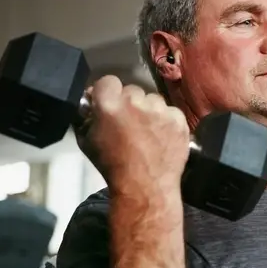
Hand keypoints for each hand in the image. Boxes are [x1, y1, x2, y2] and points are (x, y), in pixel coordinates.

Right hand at [77, 75, 189, 198]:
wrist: (145, 186)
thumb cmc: (113, 166)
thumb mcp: (87, 140)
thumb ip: (87, 116)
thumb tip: (91, 101)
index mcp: (109, 104)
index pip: (108, 81)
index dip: (109, 92)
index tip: (111, 103)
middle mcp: (136, 102)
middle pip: (133, 91)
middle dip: (130, 103)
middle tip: (130, 123)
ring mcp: (160, 110)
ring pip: (153, 100)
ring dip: (150, 111)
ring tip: (148, 132)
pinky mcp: (179, 120)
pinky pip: (171, 112)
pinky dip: (168, 121)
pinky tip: (162, 137)